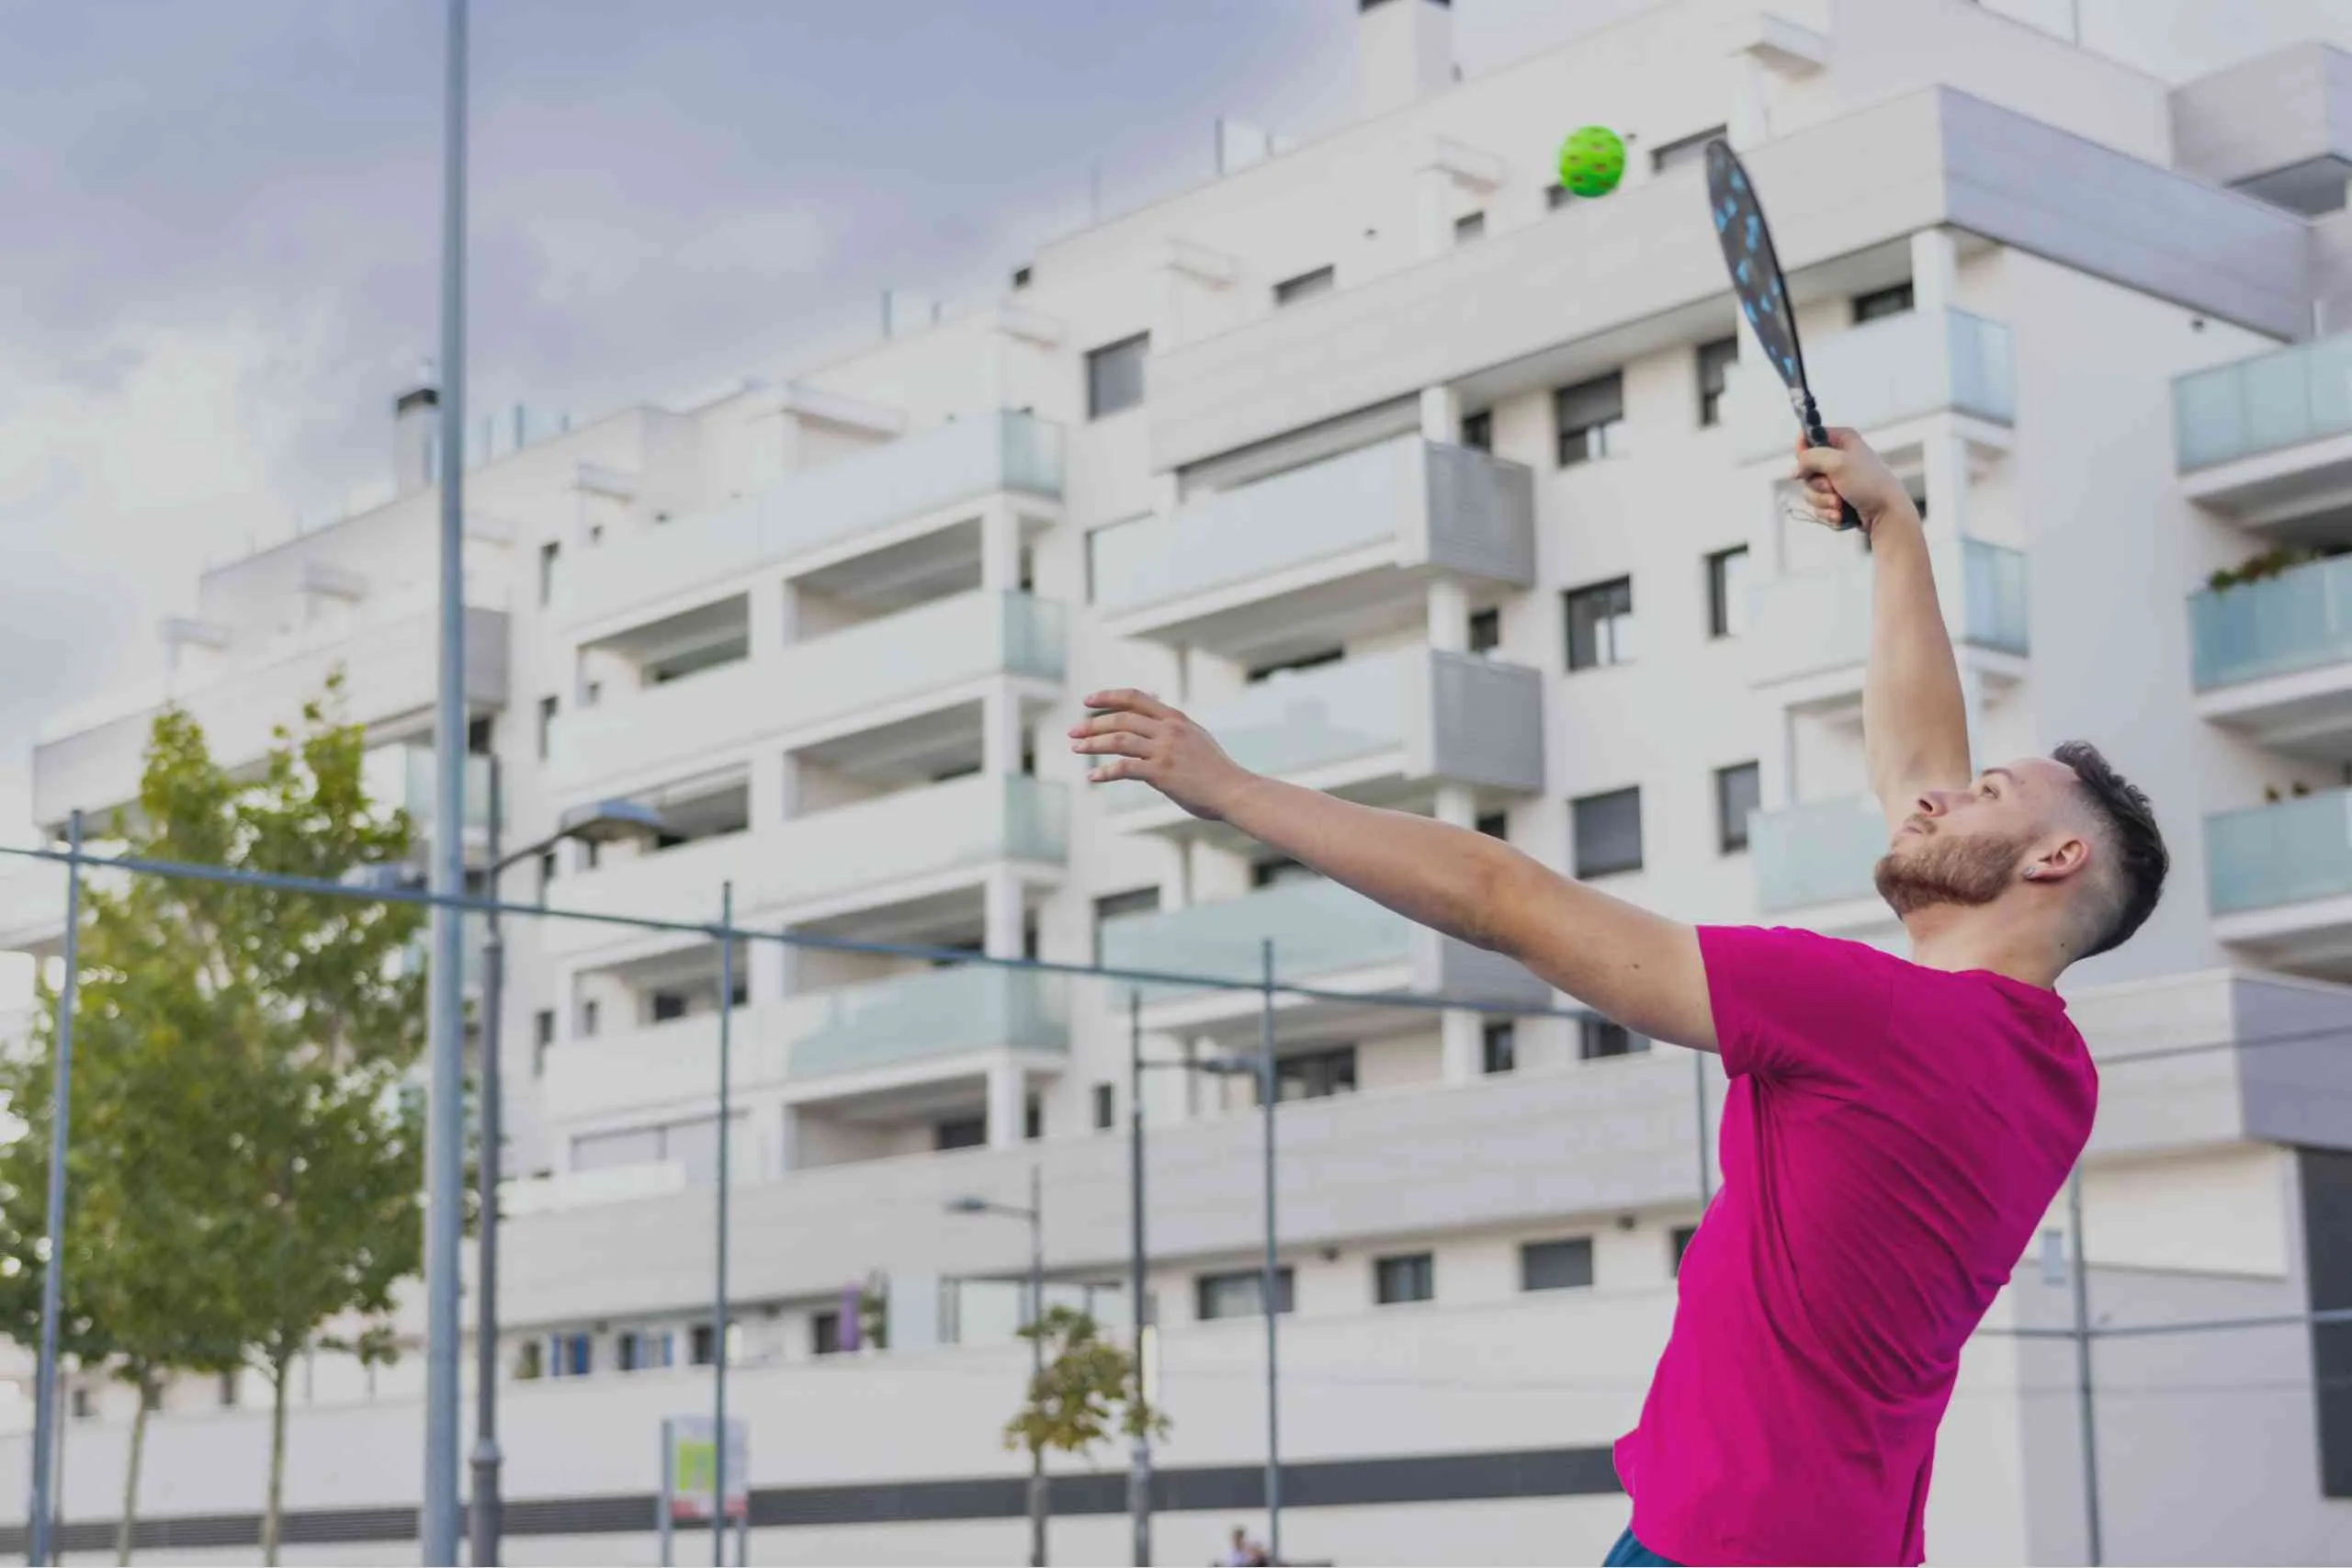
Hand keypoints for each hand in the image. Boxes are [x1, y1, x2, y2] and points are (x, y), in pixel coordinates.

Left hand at [1069, 689, 1253, 821]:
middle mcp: (1168, 730)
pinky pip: (1124, 769)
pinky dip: (1105, 772)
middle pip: (1121, 718)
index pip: (1135, 698)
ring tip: (1075, 748)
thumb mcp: (1196, 737)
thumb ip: (1173, 727)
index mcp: (1175, 718)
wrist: (1234, 790)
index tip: (1088, 701)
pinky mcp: (1161, 773)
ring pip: (1118, 740)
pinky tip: (1092, 777)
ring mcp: (1165, 750)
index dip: (1108, 696)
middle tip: (1073, 732)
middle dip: (1092, 724)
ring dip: (1092, 744)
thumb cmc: (1215, 769)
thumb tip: (1154, 717)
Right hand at [1792, 427, 1914, 530]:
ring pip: (1811, 490)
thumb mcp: (1837, 462)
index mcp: (1842, 440)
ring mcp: (1838, 479)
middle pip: (1807, 469)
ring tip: (1840, 504)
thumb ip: (1810, 458)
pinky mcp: (1838, 499)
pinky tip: (1841, 515)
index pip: (1809, 438)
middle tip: (1833, 488)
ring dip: (1823, 501)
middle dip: (1817, 484)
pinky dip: (1828, 512)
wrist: (1887, 512)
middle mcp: (1838, 457)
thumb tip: (1795, 470)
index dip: (1803, 452)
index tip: (1806, 465)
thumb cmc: (1867, 483)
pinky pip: (1819, 505)